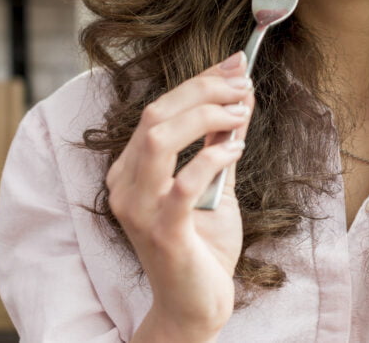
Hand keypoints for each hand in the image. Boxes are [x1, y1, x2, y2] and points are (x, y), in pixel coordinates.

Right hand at [107, 52, 251, 340]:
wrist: (195, 305)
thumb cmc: (203, 247)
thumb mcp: (217, 184)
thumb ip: (223, 142)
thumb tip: (240, 97)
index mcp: (131, 170)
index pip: (159, 110)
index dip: (199, 80)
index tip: (234, 63)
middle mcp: (126, 185)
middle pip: (156, 115)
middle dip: (204, 89)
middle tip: (243, 82)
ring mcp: (140, 208)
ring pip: (159, 137)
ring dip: (206, 116)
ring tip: (240, 112)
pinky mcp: (163, 231)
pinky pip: (184, 181)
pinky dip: (213, 156)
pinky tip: (236, 148)